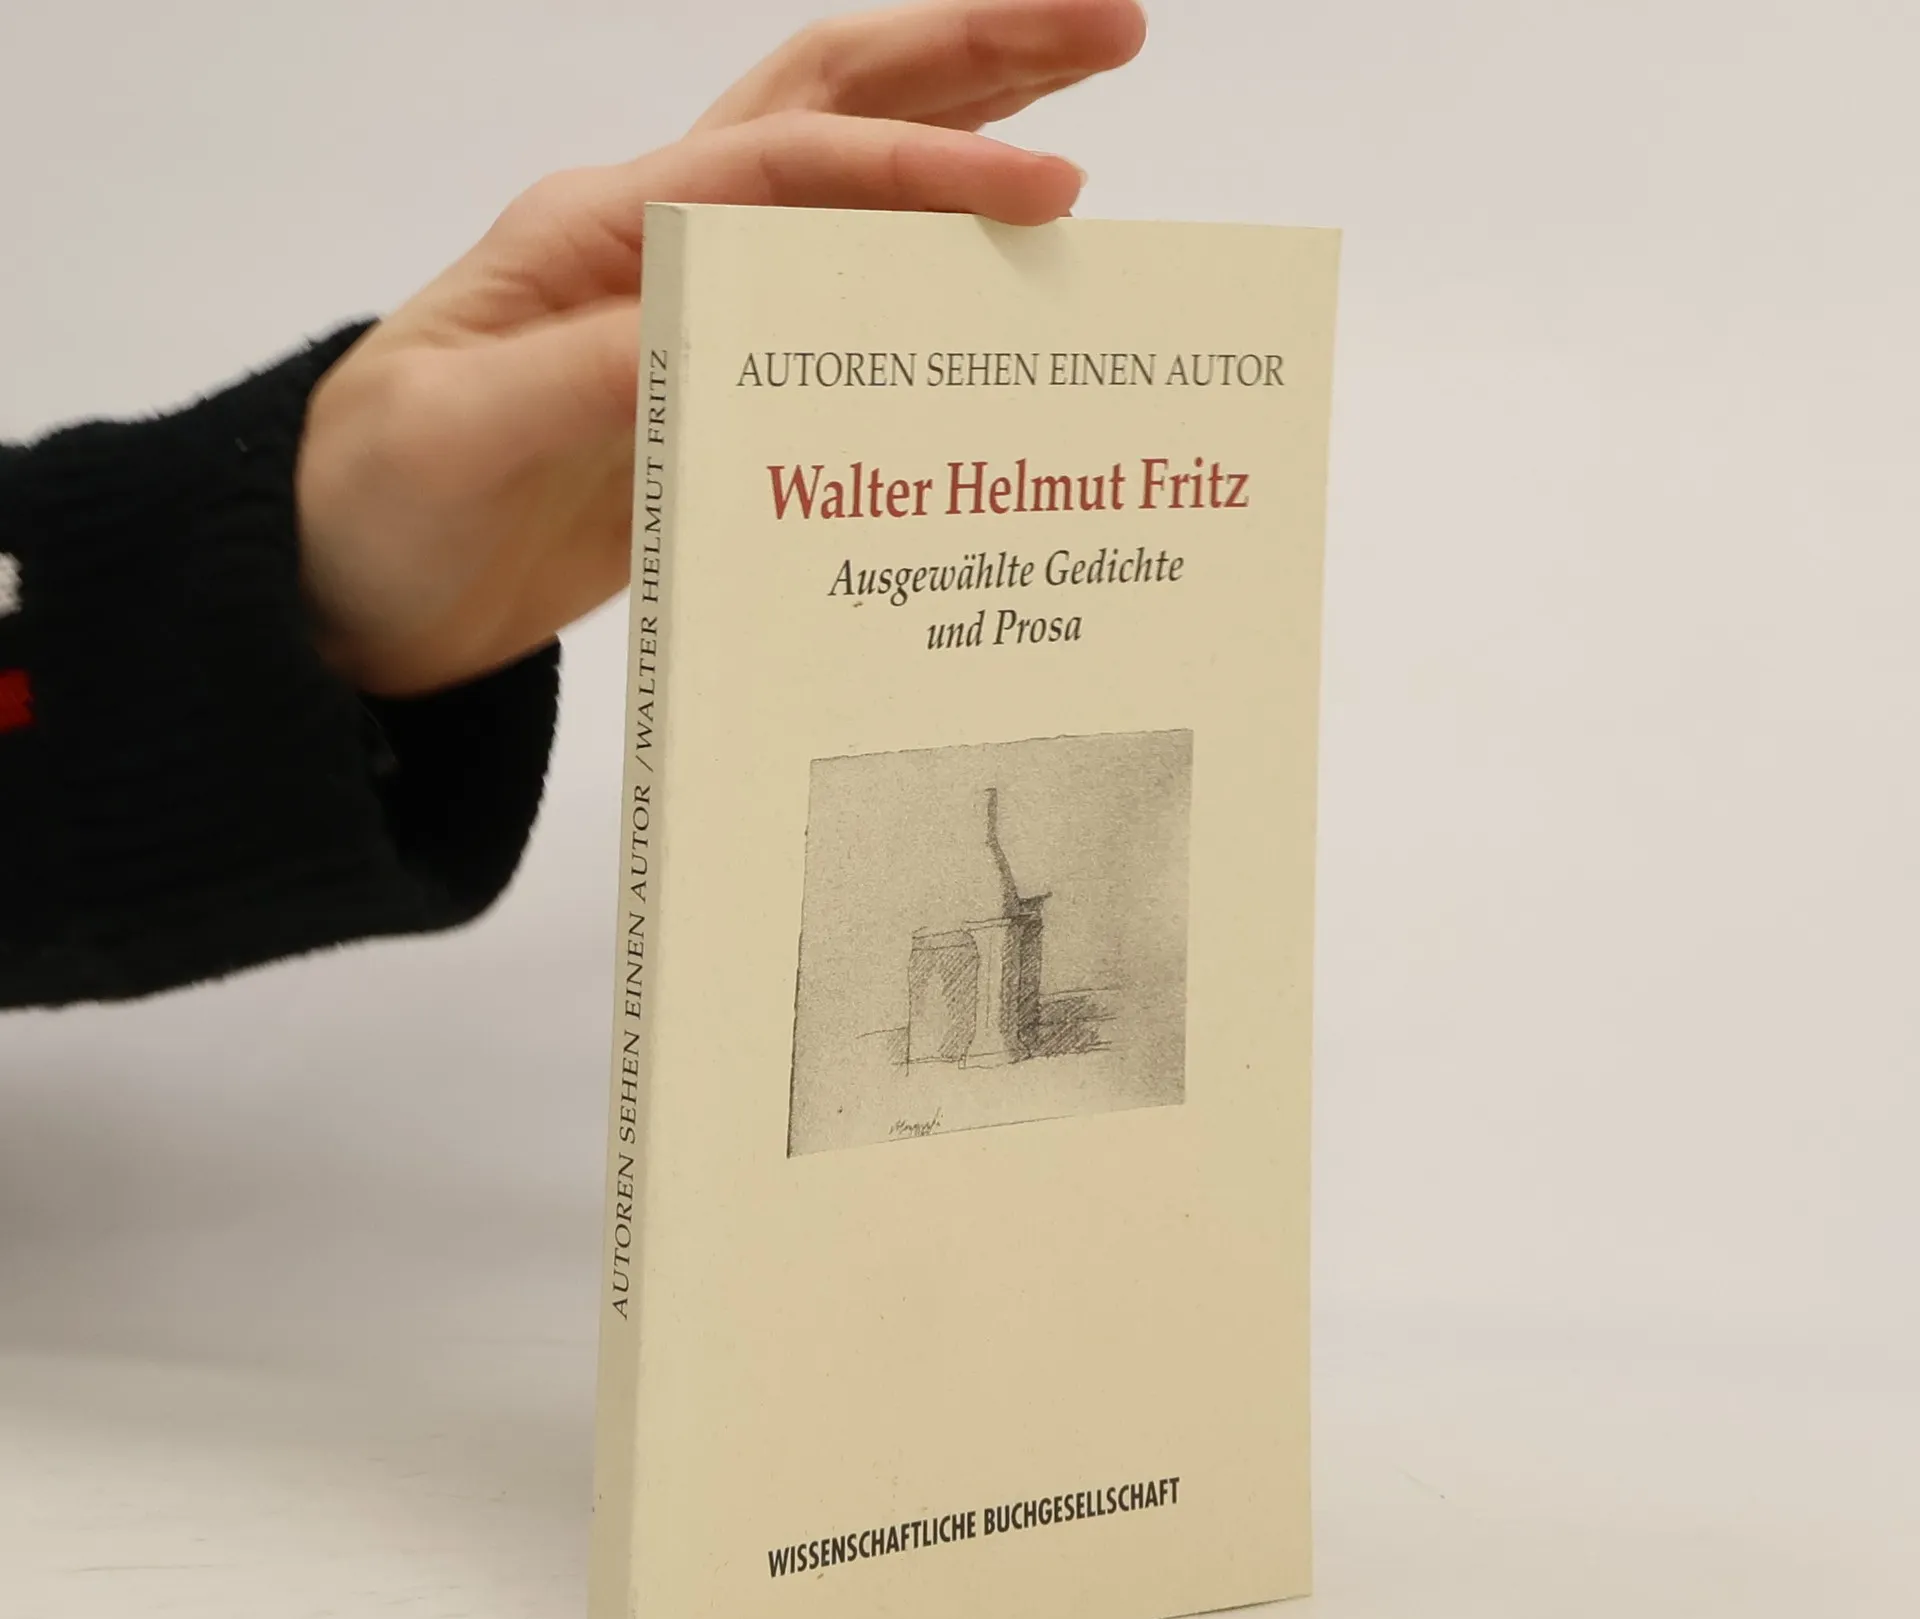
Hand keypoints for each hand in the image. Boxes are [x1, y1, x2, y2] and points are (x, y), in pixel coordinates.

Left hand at [295, 0, 1145, 698]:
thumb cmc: (375, 503)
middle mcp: (652, 240)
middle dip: (975, 54)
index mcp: (601, 231)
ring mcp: (684, 307)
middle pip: (833, 101)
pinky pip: (836, 306)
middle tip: (1114, 23)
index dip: (926, 173)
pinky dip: (921, 265)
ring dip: (962, 125)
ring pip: (844, 178)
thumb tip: (736, 321)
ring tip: (1081, 101)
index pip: (794, 168)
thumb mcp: (464, 436)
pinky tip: (989, 278)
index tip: (1048, 197)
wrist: (341, 588)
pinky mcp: (706, 383)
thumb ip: (597, 371)